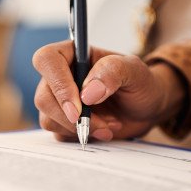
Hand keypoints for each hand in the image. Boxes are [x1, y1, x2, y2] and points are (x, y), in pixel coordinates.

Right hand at [32, 40, 185, 140]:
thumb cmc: (140, 82)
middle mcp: (61, 76)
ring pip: (48, 118)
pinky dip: (82, 136)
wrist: (147, 108)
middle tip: (102, 124)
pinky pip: (59, 134)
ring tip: (109, 124)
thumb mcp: (134, 70)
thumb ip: (112, 72)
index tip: (79, 107)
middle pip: (43, 97)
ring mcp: (59, 100)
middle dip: (72, 117)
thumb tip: (87, 93)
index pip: (47, 60)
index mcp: (72, 54)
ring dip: (80, 128)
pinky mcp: (63, 122)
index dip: (58, 84)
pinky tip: (103, 130)